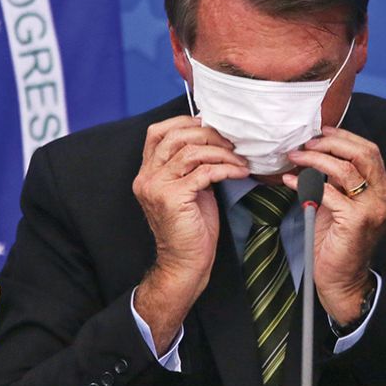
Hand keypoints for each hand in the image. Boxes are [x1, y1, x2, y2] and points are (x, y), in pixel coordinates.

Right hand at [132, 116, 248, 352]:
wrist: (185, 262)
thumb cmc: (191, 227)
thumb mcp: (190, 188)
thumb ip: (192, 164)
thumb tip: (214, 137)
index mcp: (147, 172)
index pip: (157, 132)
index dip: (185, 122)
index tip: (211, 126)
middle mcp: (147, 177)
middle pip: (176, 136)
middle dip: (209, 134)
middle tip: (231, 143)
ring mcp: (156, 187)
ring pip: (191, 151)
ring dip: (221, 152)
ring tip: (239, 159)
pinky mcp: (172, 198)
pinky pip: (204, 172)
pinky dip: (225, 168)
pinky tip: (239, 172)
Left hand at [284, 126, 385, 324]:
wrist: (342, 282)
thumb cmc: (337, 243)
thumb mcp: (338, 205)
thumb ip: (334, 182)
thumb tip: (312, 154)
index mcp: (383, 191)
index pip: (370, 151)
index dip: (345, 137)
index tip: (321, 132)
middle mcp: (383, 198)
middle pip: (363, 154)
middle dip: (332, 143)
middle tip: (307, 143)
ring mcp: (373, 210)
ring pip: (345, 170)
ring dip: (316, 159)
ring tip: (296, 157)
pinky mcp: (356, 222)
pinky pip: (329, 193)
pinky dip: (306, 183)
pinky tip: (290, 181)